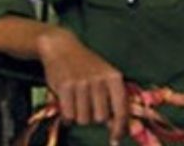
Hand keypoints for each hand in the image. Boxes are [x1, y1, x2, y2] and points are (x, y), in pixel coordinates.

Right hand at [35, 28, 128, 144]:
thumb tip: (119, 128)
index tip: (115, 139)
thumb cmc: (87, 66)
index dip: (119, 128)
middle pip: (100, 118)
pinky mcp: (65, 87)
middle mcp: (99, 80)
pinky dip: (67, 116)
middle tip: (88, 104)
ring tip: (76, 100)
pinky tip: (66, 103)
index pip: (121, 110)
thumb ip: (113, 99)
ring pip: (83, 119)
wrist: (62, 47)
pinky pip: (69, 116)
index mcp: (114, 77)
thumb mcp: (105, 76)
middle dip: (94, 116)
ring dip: (79, 116)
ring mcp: (82, 83)